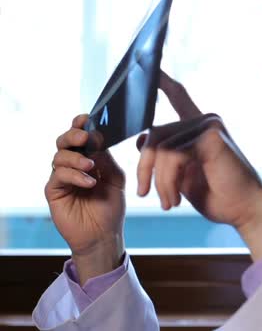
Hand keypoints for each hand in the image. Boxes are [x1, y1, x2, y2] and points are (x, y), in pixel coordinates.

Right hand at [45, 115, 125, 284]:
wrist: (104, 235)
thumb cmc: (111, 207)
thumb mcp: (116, 179)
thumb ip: (107, 159)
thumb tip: (97, 139)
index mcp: (89, 158)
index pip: (81, 137)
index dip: (80, 125)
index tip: (86, 118)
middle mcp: (73, 165)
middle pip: (64, 141)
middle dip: (73, 135)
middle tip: (85, 137)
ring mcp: (62, 177)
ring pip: (60, 156)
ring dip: (76, 158)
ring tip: (92, 168)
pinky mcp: (54, 191)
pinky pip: (59, 176)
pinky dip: (75, 176)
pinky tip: (89, 182)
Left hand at [136, 71, 261, 259]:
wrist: (246, 211)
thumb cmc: (219, 196)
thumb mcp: (184, 176)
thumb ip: (166, 157)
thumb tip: (140, 140)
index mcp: (200, 128)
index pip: (178, 97)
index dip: (162, 83)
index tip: (152, 70)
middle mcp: (205, 121)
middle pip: (155, 133)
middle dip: (144, 167)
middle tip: (144, 194)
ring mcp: (209, 126)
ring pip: (161, 148)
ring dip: (159, 181)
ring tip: (168, 203)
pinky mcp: (211, 137)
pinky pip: (173, 156)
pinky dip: (168, 181)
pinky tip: (176, 199)